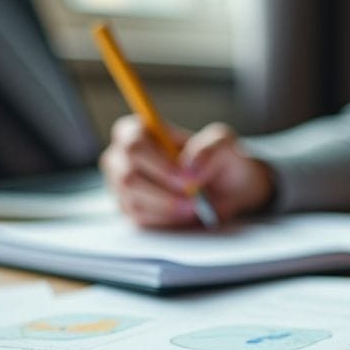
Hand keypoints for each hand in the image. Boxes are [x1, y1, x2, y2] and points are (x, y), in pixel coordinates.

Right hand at [100, 117, 273, 226]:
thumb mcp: (224, 144)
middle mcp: (122, 156)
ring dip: (168, 207)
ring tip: (193, 206)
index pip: (133, 143)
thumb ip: (209, 148)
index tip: (186, 178)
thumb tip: (189, 168)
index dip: (159, 163)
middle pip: (128, 175)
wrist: (227, 189)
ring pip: (133, 200)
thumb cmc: (218, 159)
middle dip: (164, 192)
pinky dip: (166, 219)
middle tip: (193, 199)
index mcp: (138, 130)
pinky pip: (139, 219)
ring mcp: (122, 185)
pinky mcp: (129, 209)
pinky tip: (183, 213)